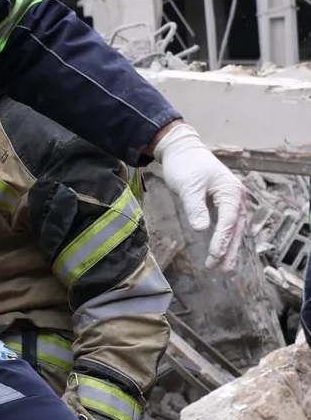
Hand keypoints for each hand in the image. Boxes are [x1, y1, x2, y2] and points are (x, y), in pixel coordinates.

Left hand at [153, 123, 248, 269]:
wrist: (182, 150)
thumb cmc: (185, 166)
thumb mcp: (187, 187)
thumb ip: (195, 208)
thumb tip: (201, 229)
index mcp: (231, 192)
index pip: (228, 221)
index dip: (222, 240)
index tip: (214, 256)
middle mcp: (237, 197)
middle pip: (236, 228)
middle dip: (229, 249)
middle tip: (223, 270)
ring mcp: (232, 200)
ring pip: (235, 228)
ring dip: (230, 246)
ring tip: (224, 267)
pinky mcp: (224, 202)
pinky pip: (229, 224)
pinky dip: (227, 238)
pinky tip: (223, 250)